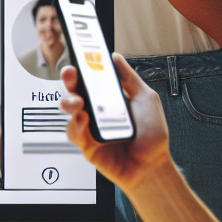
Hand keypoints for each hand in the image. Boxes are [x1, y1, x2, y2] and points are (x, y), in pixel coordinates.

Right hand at [59, 56, 171, 192]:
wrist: (152, 165)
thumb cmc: (152, 135)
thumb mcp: (145, 98)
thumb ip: (129, 78)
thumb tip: (115, 58)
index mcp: (109, 98)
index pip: (91, 77)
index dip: (83, 66)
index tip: (80, 56)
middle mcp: (97, 110)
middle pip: (75, 90)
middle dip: (69, 79)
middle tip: (70, 73)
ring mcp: (90, 127)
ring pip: (69, 109)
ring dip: (69, 101)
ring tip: (78, 101)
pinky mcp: (86, 144)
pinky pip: (74, 132)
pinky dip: (76, 124)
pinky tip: (84, 119)